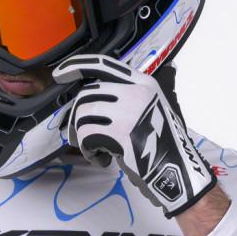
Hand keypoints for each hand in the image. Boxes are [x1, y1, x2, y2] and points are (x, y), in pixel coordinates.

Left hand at [54, 53, 219, 217]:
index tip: (60, 75)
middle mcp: (135, 91)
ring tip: (98, 150)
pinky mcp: (119, 132)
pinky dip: (89, 151)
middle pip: (87, 94)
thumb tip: (168, 68)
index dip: (77, 66)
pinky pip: (86, 135)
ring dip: (83, 137)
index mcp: (143, 83)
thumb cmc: (166, 145)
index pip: (103, 64)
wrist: (177, 171)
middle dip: (79, 118)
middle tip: (84, 137)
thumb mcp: (163, 107)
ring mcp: (128, 111)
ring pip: (83, 115)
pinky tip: (103, 159)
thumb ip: (148, 92)